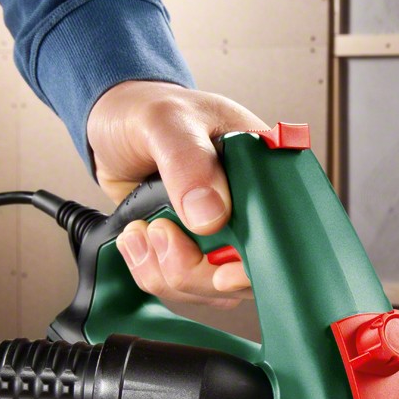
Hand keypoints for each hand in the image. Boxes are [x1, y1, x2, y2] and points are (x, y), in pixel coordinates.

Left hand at [88, 81, 261, 307]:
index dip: (259, 262)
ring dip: (169, 272)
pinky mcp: (196, 249)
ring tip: (144, 229)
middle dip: (200, 271)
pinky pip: (185, 287)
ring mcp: (224, 233)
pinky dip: (154, 272)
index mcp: (266, 170)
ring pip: (215, 288)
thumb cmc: (146, 110)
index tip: (224, 272)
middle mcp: (252, 208)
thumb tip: (211, 216)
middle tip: (163, 233)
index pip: (285, 230)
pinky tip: (138, 238)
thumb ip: (189, 163)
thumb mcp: (166, 121)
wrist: (113, 123)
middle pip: (250, 274)